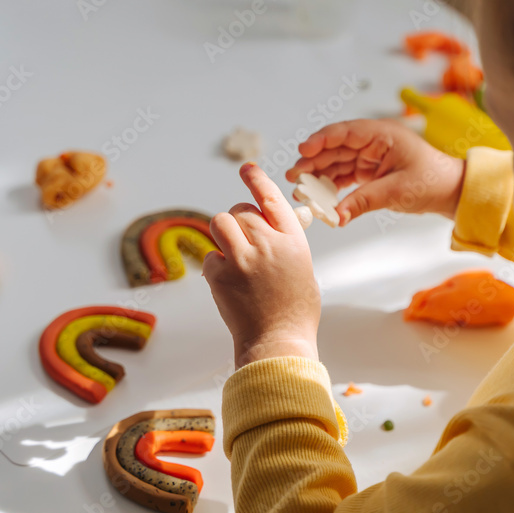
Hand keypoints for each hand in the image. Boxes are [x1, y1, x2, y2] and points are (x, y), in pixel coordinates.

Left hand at [204, 163, 320, 368]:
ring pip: (220, 223)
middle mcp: (268, 244)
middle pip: (241, 210)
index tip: (247, 168)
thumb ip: (287, 244)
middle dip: (239, 220)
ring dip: (224, 236)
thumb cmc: (295, 312)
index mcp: (293, 241)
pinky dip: (216, 266)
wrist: (278, 343)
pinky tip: (230, 284)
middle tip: (243, 241)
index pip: (271, 198)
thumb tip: (270, 227)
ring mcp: (242, 259)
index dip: (257, 180)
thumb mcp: (303, 270)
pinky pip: (210, 256)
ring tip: (234, 257)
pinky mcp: (221, 275)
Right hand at [286, 119, 465, 224]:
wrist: (451, 192)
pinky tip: (319, 196)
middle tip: (294, 176)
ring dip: (319, 175)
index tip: (303, 151)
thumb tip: (337, 216)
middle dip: (313, 161)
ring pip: (337, 163)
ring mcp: (371, 157)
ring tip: (301, 188)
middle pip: (336, 148)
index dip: (321, 141)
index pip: (345, 132)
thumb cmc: (432, 181)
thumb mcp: (396, 191)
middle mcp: (373, 142)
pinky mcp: (370, 172)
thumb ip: (363, 201)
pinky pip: (345, 176)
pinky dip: (332, 186)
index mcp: (382, 134)